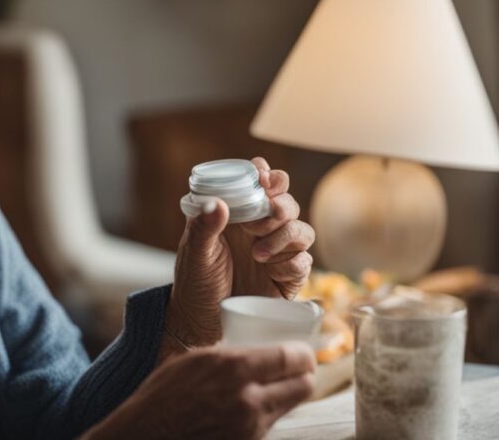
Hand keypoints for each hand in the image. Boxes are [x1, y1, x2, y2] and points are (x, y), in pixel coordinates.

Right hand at [85, 342, 316, 439]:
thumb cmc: (164, 394)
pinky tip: (249, 408)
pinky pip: (270, 424)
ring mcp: (250, 426)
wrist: (149, 433)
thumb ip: (230, 355)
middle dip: (304, 376)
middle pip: (304, 385)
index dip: (303, 354)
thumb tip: (259, 350)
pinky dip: (267, 414)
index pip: (292, 357)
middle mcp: (249, 398)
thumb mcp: (195, 359)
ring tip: (271, 387)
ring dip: (286, 395)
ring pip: (290, 406)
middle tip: (298, 370)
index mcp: (234, 367)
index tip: (303, 353)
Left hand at [167, 158, 314, 345]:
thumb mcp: (195, 253)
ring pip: (302, 231)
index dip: (269, 177)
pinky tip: (270, 270)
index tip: (264, 176)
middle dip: (281, 205)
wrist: (201, 323)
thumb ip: (204, 227)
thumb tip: (218, 203)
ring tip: (257, 252)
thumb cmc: (194, 282)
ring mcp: (276, 254)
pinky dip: (292, 263)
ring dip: (286, 234)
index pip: (261, 187)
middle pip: (287, 205)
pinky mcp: (287, 279)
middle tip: (268, 211)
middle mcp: (260, 232)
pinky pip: (304, 262)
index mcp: (238, 217)